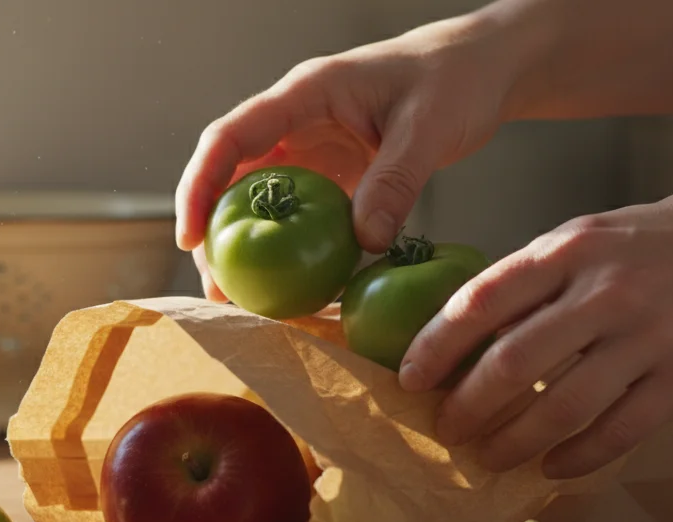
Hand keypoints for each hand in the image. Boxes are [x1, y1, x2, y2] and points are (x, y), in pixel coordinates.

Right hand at [175, 15, 516, 299]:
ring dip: (246, 246)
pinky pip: (298, 214)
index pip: (232, 136)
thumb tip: (365, 242)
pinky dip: (288, 249)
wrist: (481, 70)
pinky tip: (291, 288)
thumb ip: (395, 180)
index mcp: (306, 93)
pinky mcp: (333, 174)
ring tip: (242, 300)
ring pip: (259, 199)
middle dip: (214, 231)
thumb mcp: (429, 128)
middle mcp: (297, 120)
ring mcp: (312, 149)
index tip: (191, 237)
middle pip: (231, 174)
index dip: (201, 185)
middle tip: (216, 289)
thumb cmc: (455, 79)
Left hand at [399, 179, 672, 478]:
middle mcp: (607, 290)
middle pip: (510, 364)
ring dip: (511, 442)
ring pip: (559, 408)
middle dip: (465, 407)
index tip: (410, 376)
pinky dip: (576, 457)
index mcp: (574, 246)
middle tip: (444, 430)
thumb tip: (471, 321)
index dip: (436, 345)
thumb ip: (543, 271)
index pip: (482, 300)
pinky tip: (552, 467)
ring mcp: (649, 337)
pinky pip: (616, 432)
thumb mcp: (602, 230)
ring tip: (486, 457)